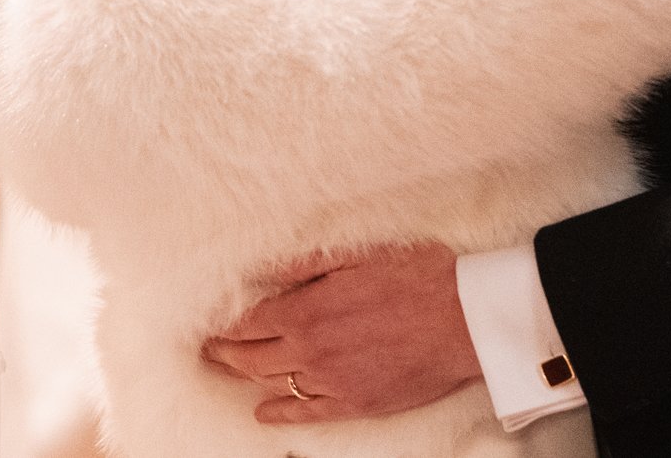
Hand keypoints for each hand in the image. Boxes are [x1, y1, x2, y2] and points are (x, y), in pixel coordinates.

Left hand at [200, 243, 481, 425]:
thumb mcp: (357, 254)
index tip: (206, 325)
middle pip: (251, 357)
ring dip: (245, 378)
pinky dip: (279, 414)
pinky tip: (264, 412)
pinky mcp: (355, 403)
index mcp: (308, 308)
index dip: (224, 325)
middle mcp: (311, 349)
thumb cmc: (418, 276)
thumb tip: (263, 270)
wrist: (465, 319)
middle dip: (224, 353)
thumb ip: (306, 265)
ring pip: (273, 384)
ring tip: (227, 371)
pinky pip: (306, 415)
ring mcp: (332, 381)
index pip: (248, 322)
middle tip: (206, 350)